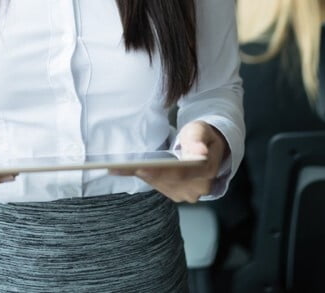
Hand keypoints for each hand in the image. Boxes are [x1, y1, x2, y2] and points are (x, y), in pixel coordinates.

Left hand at [110, 121, 228, 202]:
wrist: (208, 150)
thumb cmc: (202, 136)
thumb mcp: (201, 129)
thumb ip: (197, 138)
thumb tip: (199, 153)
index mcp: (207, 169)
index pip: (180, 173)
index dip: (159, 172)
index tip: (139, 167)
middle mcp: (198, 187)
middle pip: (166, 181)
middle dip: (143, 173)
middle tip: (116, 167)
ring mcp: (188, 194)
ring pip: (160, 185)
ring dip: (140, 176)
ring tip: (116, 168)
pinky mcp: (177, 195)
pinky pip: (158, 186)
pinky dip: (143, 177)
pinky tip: (125, 171)